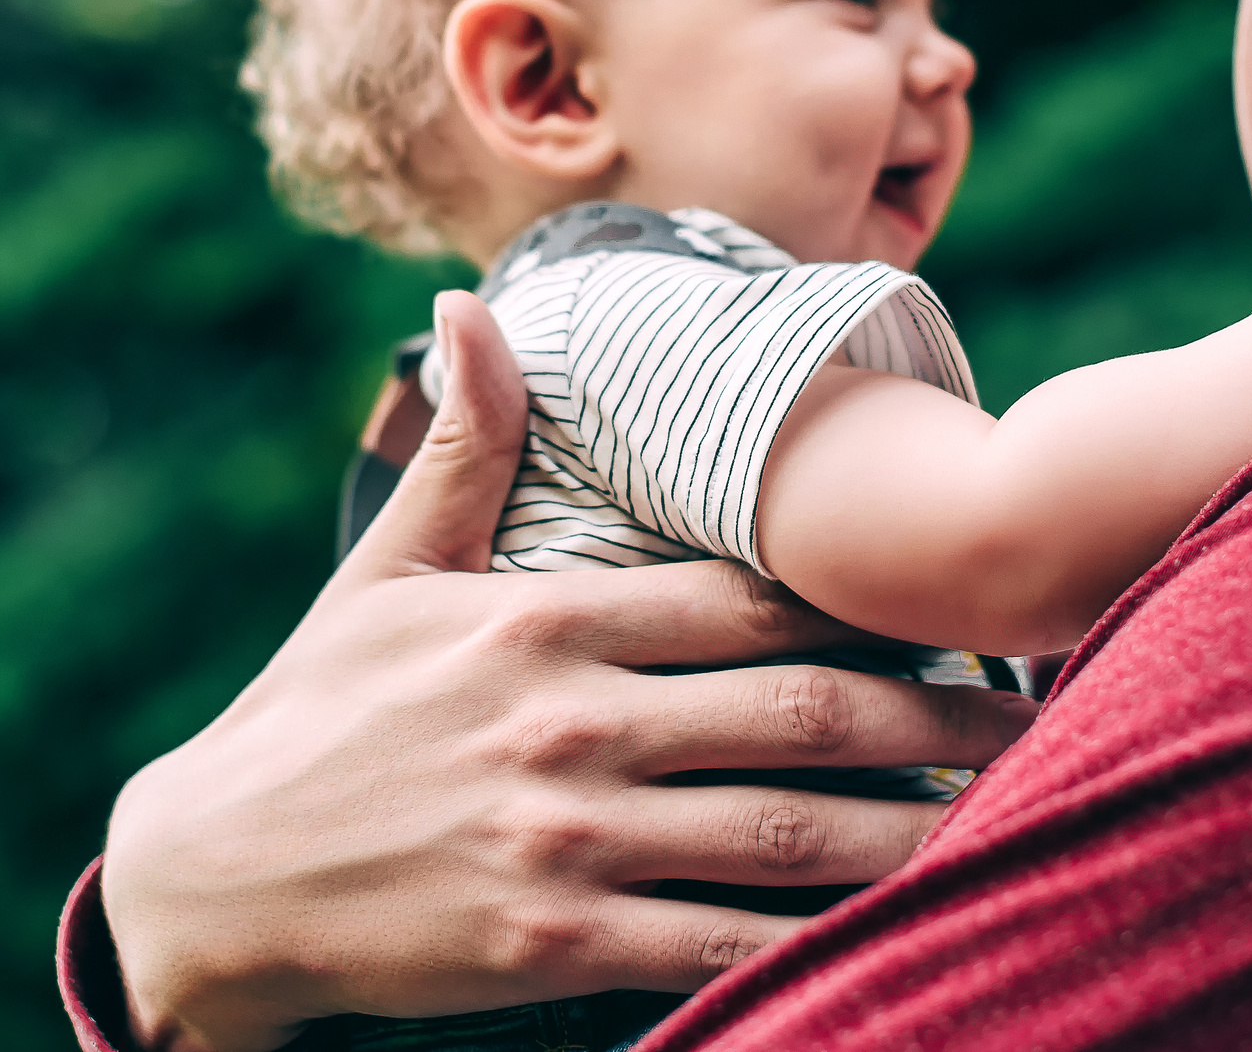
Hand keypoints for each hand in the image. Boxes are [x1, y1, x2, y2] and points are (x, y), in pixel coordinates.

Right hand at [100, 291, 1037, 1051]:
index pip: (744, 595)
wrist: (214, 875)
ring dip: (912, 827)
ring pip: (783, 833)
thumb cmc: (315, 710)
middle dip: (936, 714)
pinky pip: (715, 943)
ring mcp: (568, 835)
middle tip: (1038, 712)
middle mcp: (572, 720)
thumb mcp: (385, 566)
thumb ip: (464, 444)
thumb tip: (470, 307)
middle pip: (801, 709)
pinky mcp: (553, 939)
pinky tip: (895, 934)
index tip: (956, 604)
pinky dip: (813, 939)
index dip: (868, 600)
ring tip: (1010, 816)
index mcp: (545, 620)